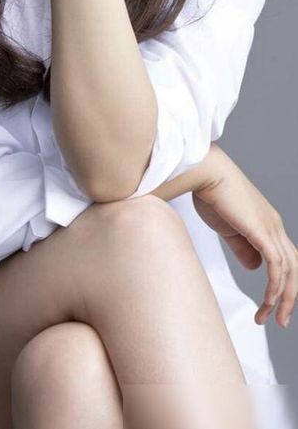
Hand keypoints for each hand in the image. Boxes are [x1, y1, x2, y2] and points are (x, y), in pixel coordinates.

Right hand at [192, 150, 296, 328]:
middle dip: (290, 297)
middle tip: (281, 321)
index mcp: (268, 224)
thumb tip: (254, 267)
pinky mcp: (262, 232)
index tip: (272, 304)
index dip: (283, 284)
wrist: (207, 173)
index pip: (286, 259)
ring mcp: (271, 228)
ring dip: (281, 298)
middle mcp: (275, 226)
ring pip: (289, 270)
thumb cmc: (212, 194)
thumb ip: (242, 247)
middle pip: (294, 268)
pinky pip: (277, 265)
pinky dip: (275, 286)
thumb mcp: (229, 227)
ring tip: (268, 318)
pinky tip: (269, 301)